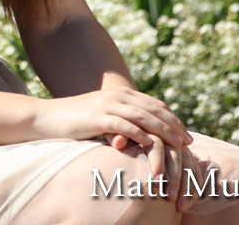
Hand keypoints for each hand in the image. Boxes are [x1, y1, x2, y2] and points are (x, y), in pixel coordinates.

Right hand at [32, 88, 193, 150]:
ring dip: (164, 131)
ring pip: (144, 117)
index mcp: (122, 94)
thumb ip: (123, 122)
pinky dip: (140, 134)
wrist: (48, 117)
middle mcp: (118, 96)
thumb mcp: (104, 119)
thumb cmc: (76, 122)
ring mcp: (108, 105)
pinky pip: (124, 125)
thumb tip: (143, 136)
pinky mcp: (98, 117)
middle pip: (154, 110)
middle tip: (190, 142)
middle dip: (175, 126)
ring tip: (179, 145)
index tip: (187, 134)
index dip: (173, 119)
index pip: (155, 105)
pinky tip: (152, 144)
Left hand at [110, 133, 204, 212]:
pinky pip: (196, 173)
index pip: (158, 144)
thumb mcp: (120, 133)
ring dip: (186, 188)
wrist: (138, 131)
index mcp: (153, 130)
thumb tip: (117, 142)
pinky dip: (194, 189)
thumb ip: (118, 136)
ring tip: (180, 206)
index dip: (157, 161)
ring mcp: (182, 148)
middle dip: (174, 179)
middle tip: (169, 197)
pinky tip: (187, 204)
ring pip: (189, 167)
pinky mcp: (190, 157)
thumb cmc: (125, 134)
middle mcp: (170, 138)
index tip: (156, 179)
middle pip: (176, 157)